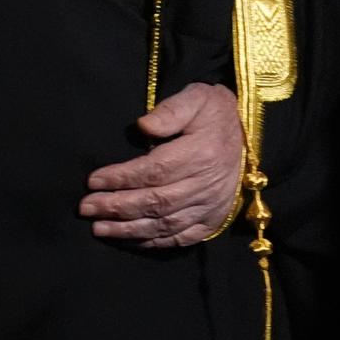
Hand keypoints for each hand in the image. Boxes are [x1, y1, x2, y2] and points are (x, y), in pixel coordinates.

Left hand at [79, 81, 244, 247]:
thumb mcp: (198, 98)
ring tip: (98, 228)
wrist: (253, 137)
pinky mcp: (212, 220)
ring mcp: (210, 206)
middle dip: (116, 207)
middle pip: (155, 201)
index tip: (93, 180)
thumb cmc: (217, 113)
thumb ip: (171, 110)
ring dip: (128, 229)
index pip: (154, 170)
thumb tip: (142, 126)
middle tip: (85, 208)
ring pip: (164, 224)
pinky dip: (153, 242)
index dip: (121, 178)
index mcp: (201, 153)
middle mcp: (206, 184)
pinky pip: (180, 238)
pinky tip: (130, 239)